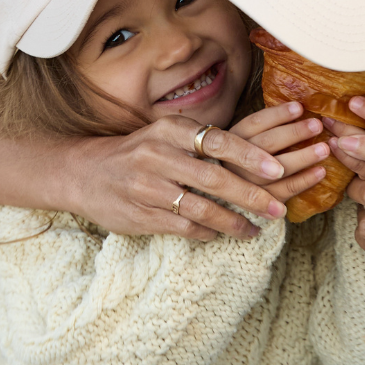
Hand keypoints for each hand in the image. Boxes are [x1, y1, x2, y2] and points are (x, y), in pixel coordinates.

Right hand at [65, 117, 288, 240]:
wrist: (85, 174)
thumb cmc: (138, 153)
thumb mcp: (165, 134)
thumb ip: (201, 141)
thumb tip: (257, 150)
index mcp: (168, 130)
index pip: (217, 141)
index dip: (250, 156)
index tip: (279, 168)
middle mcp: (157, 156)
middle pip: (214, 178)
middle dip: (251, 195)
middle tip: (278, 208)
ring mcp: (147, 187)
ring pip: (201, 208)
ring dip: (233, 222)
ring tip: (254, 229)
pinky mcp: (141, 215)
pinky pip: (183, 227)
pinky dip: (206, 232)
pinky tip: (220, 234)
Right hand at [226, 102, 330, 202]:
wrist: (231, 199)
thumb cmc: (244, 165)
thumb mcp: (244, 143)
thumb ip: (263, 131)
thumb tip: (298, 108)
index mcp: (230, 141)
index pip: (254, 123)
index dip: (277, 115)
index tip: (299, 107)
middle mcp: (233, 161)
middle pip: (265, 144)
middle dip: (293, 133)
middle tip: (317, 125)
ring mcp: (245, 184)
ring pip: (276, 169)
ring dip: (303, 157)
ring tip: (324, 149)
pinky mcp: (257, 205)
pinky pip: (284, 191)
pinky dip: (304, 181)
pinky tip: (320, 172)